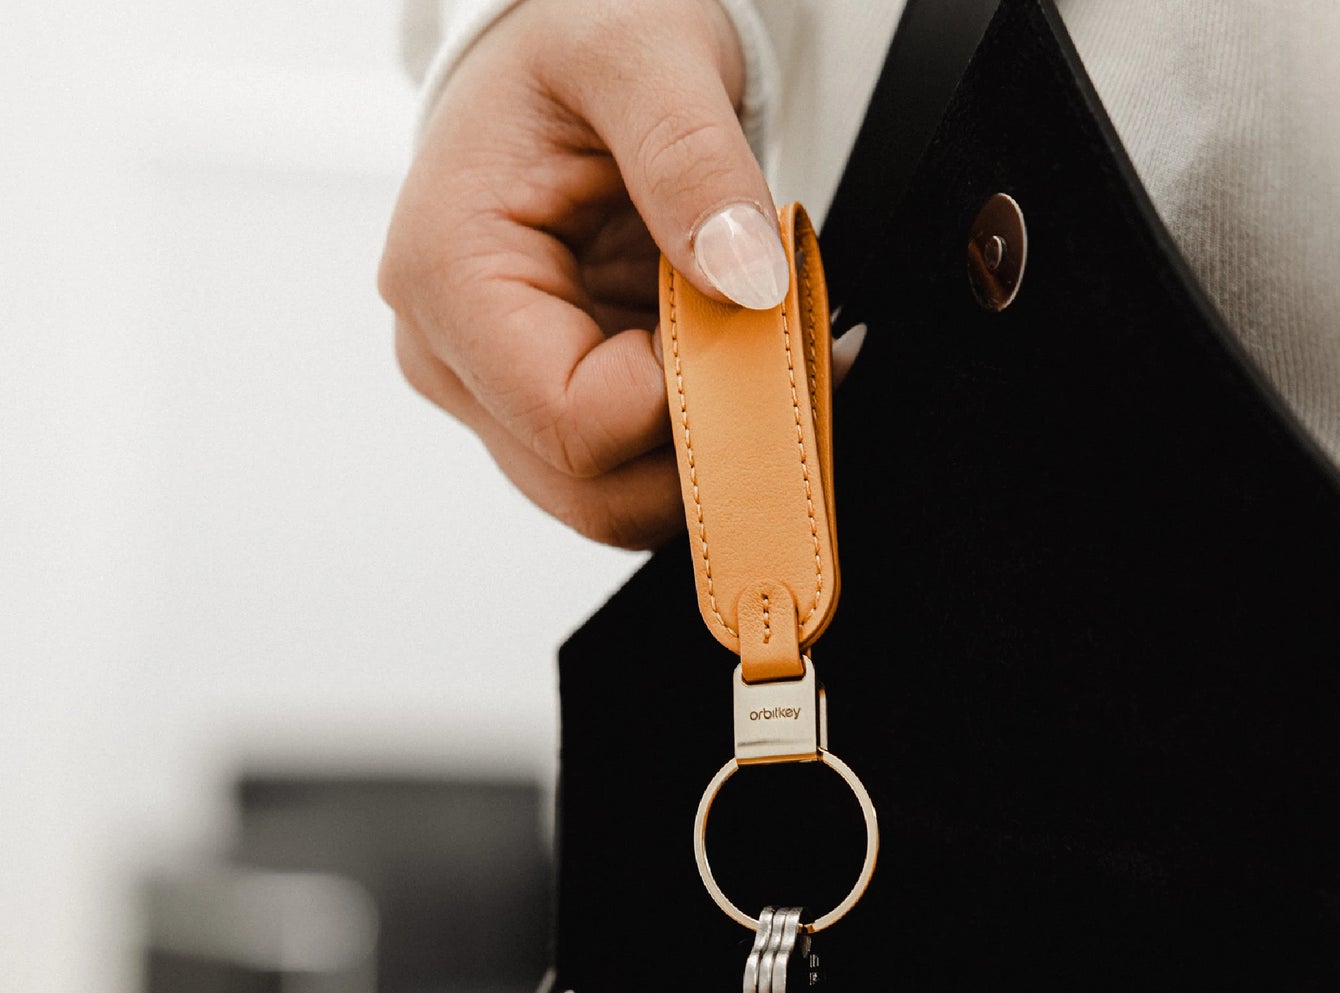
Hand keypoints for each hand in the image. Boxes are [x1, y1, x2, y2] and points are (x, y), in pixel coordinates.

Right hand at [379, 0, 786, 547]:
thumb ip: (691, 159)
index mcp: (448, 277)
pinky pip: (626, 468)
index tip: (760, 332)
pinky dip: (697, 438)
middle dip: (708, 446)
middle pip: (590, 491)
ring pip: (612, 499)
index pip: (574, 424)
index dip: (687, 405)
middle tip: (792, 362)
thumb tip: (742, 281)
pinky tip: (734, 369)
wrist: (559, 46)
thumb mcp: (642, 49)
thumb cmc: (577, 35)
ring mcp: (491, 392)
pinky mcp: (537, 405)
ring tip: (767, 355)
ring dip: (709, 450)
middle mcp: (450, 357)